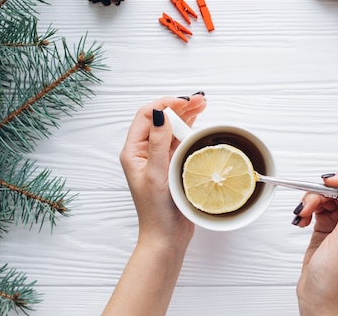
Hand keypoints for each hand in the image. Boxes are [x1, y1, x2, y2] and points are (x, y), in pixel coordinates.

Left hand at [119, 93, 206, 247]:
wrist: (166, 238)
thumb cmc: (157, 211)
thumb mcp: (156, 174)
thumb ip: (159, 143)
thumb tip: (161, 113)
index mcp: (134, 152)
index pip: (146, 116)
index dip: (165, 104)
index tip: (184, 102)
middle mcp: (145, 152)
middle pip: (161, 119)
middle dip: (179, 106)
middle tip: (201, 100)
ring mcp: (159, 159)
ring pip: (172, 128)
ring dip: (187, 115)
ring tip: (203, 105)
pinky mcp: (172, 166)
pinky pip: (180, 141)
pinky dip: (191, 129)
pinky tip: (200, 122)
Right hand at [293, 171, 337, 315]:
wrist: (318, 301)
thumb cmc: (334, 282)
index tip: (328, 183)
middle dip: (322, 191)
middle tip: (309, 205)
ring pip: (327, 196)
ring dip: (311, 201)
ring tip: (302, 216)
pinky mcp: (327, 227)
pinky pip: (317, 207)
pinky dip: (307, 210)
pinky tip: (301, 221)